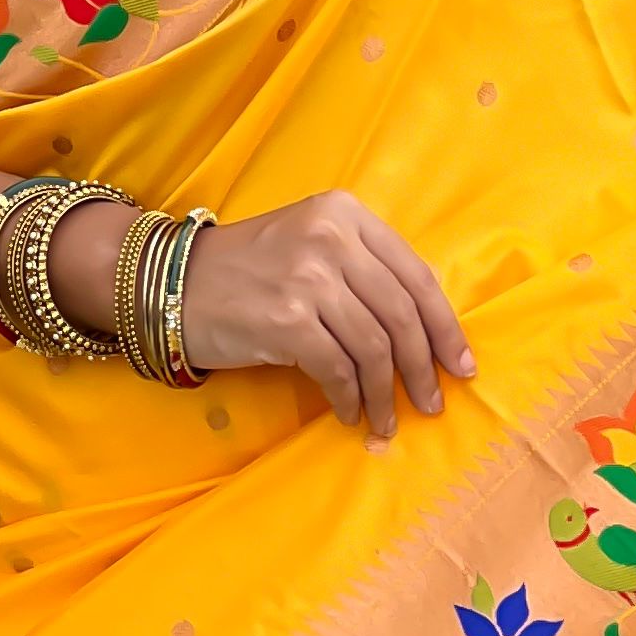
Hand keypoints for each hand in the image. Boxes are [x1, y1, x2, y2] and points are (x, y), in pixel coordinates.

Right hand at [57, 188, 471, 436]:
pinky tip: (351, 415)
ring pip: (374, 347)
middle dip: (424, 367)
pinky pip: (338, 369)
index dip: (445, 326)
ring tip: (387, 421)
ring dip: (387, 394)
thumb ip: (364, 271)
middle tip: (433, 404)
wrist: (173, 282)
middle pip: (401, 314)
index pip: (416, 275)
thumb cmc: (250, 270)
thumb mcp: (312, 244)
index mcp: (346, 214)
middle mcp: (331, 238)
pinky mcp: (286, 319)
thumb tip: (425, 336)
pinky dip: (351, 399)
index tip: (462, 364)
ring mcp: (308, 277)